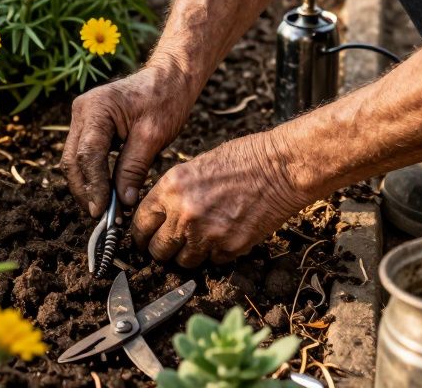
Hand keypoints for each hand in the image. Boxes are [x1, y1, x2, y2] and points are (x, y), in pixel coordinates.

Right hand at [64, 64, 196, 217]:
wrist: (170, 77)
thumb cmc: (165, 99)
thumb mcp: (153, 136)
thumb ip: (133, 168)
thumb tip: (122, 201)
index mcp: (96, 108)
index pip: (87, 155)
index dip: (93, 187)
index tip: (103, 211)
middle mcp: (82, 110)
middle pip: (72, 161)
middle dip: (86, 191)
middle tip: (103, 216)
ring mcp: (82, 117)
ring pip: (74, 161)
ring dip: (87, 186)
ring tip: (107, 210)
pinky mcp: (88, 125)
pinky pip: (84, 155)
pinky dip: (93, 176)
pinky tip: (107, 193)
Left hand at [132, 131, 306, 266]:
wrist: (280, 168)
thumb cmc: (242, 160)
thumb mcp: (194, 167)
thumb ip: (173, 193)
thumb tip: (160, 215)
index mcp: (170, 189)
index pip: (140, 223)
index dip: (142, 233)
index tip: (145, 237)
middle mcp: (184, 214)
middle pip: (158, 250)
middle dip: (162, 249)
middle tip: (170, 245)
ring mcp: (207, 235)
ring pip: (184, 261)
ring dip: (188, 254)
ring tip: (200, 239)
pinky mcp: (230, 248)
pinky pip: (212, 261)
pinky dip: (215, 253)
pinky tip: (224, 235)